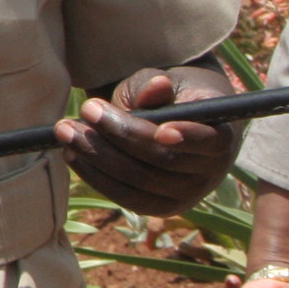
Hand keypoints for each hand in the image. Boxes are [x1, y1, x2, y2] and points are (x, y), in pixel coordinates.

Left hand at [55, 66, 236, 215]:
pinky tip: (73, 155)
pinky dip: (97, 177)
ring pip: (141, 181)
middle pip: (164, 161)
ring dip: (98, 156)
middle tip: (86, 109)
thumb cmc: (166, 93)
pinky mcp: (162, 206)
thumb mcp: (161, 81)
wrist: (169, 119)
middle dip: (120, 135)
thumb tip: (156, 86)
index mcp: (221, 134)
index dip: (189, 137)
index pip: (211, 141)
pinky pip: (128, 198)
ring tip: (67, 131)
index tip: (161, 130)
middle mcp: (211, 170)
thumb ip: (154, 86)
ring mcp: (188, 193)